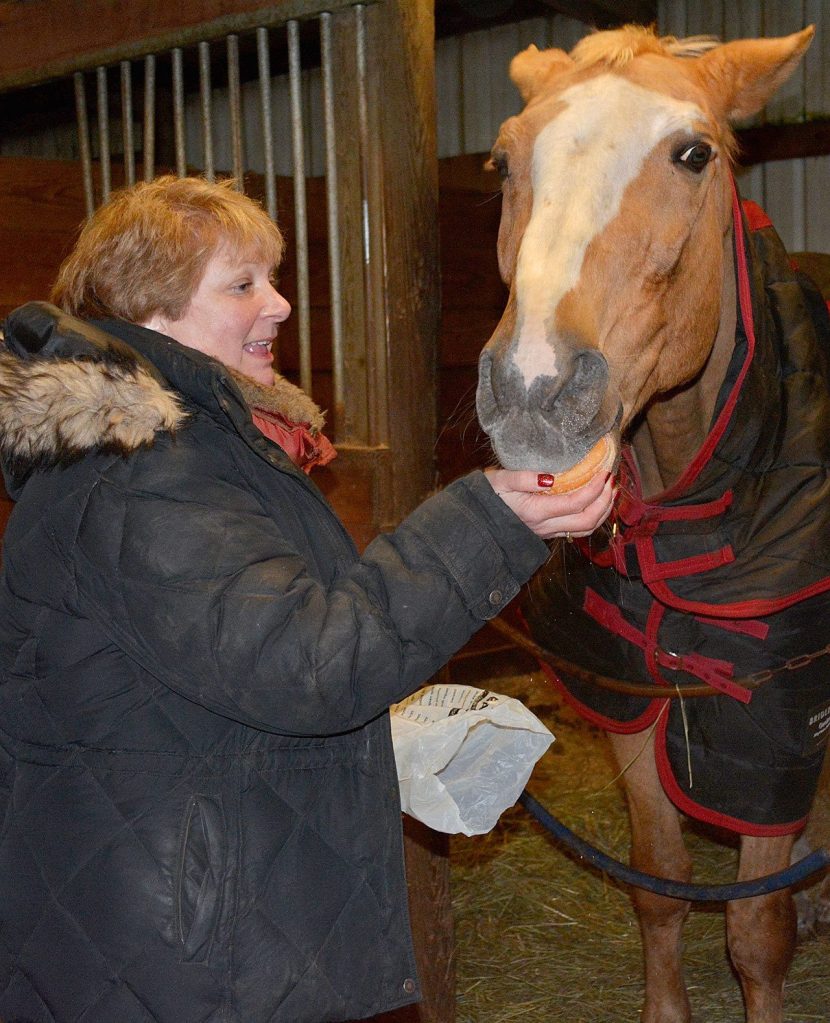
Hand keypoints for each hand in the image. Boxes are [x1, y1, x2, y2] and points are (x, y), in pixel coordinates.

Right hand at [485, 467, 613, 539]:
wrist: (476, 519)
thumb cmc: (486, 495)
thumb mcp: (500, 480)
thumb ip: (523, 478)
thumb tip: (550, 477)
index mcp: (536, 512)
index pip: (577, 503)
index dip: (595, 488)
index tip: (604, 471)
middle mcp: (545, 526)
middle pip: (588, 520)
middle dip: (605, 501)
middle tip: (611, 480)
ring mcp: (548, 532)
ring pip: (585, 529)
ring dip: (603, 511)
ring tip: (609, 491)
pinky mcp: (548, 533)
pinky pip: (577, 529)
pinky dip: (593, 516)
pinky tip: (595, 502)